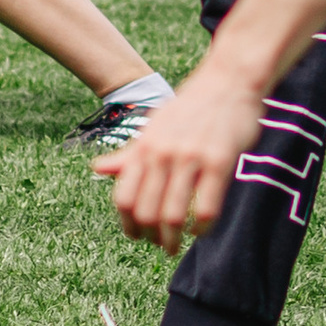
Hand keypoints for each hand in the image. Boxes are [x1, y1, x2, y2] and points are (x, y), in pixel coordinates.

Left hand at [92, 70, 261, 255]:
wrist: (229, 80)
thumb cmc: (191, 107)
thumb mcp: (154, 127)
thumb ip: (129, 154)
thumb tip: (97, 170)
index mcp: (144, 147)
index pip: (123, 197)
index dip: (127, 223)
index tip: (136, 236)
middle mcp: (162, 153)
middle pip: (146, 212)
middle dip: (151, 237)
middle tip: (160, 245)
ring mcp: (190, 158)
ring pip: (173, 215)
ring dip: (173, 239)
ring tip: (176, 245)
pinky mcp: (220, 162)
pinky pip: (206, 208)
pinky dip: (201, 228)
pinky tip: (201, 231)